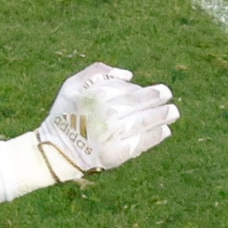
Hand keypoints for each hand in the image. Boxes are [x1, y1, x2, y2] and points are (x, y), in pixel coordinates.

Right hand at [37, 62, 179, 179]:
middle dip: (158, 101)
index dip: (146, 92)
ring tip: (173, 113)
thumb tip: (129, 75)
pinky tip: (165, 131)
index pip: (130, 92)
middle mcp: (105, 114)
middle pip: (139, 105)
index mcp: (96, 96)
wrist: (54, 151)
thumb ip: (98, 72)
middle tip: (170, 98)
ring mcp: (111, 136)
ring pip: (143, 123)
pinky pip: (139, 144)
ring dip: (162, 117)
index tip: (159, 92)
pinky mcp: (114, 155)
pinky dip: (154, 137)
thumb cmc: (66, 115)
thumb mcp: (72, 85)